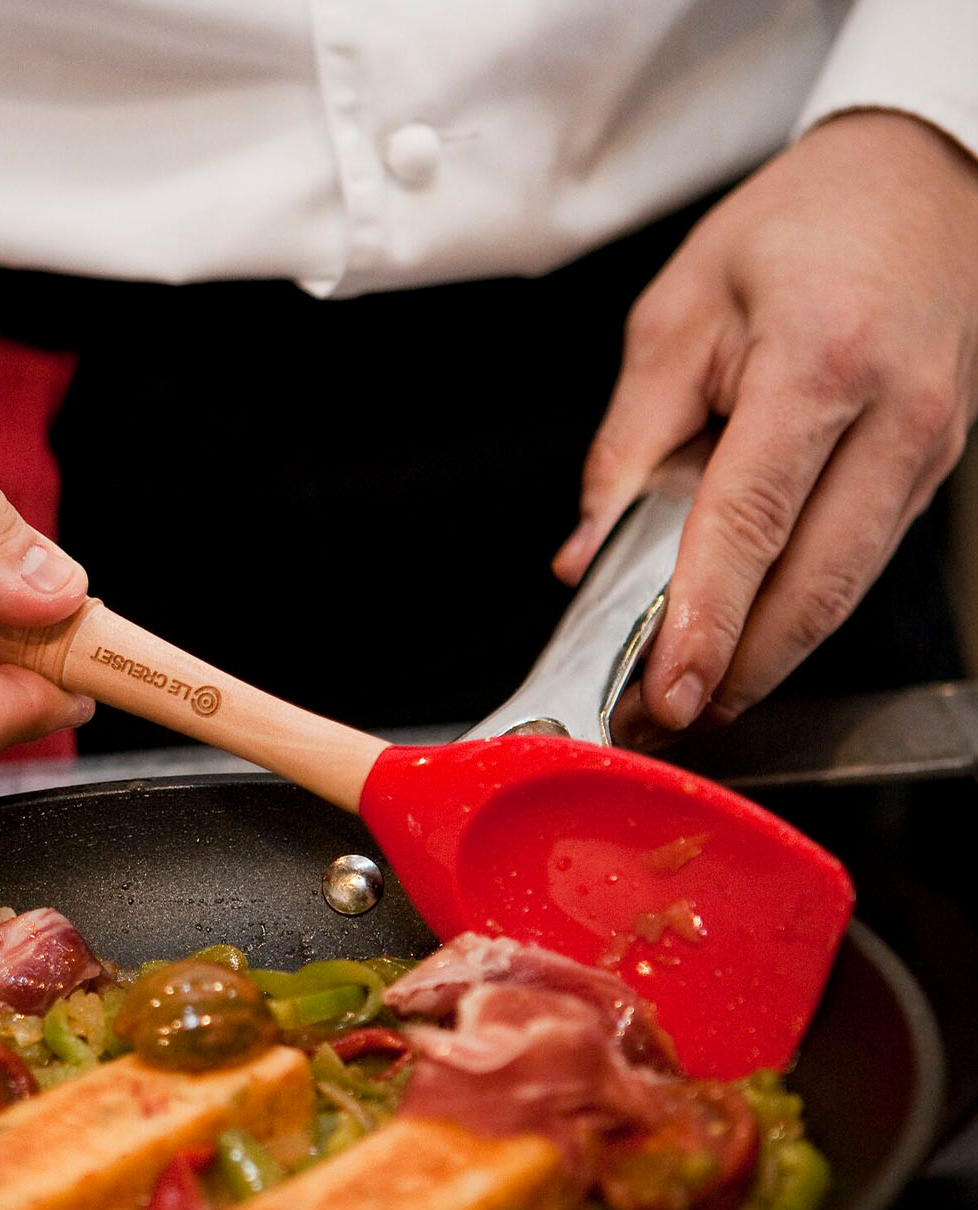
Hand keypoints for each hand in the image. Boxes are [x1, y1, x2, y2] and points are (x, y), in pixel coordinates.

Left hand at [555, 111, 977, 730]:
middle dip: (732, 674)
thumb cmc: (794, 231)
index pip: (751, 523)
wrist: (921, 179)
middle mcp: (895, 419)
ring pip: (841, 596)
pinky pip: (855, 569)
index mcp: (820, 365)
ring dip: (760, 662)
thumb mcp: (676, 312)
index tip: (665, 694)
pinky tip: (736, 641)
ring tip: (679, 700)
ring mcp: (927, 455)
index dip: (705, 622)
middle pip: (814, 590)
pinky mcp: (930, 476)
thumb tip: (584, 554)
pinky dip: (792, 619)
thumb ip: (625, 444)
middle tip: (652, 724)